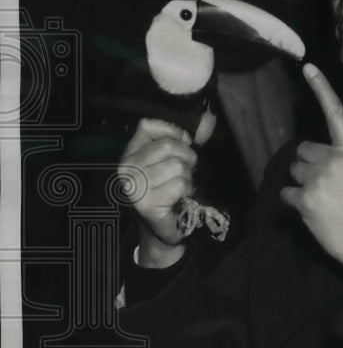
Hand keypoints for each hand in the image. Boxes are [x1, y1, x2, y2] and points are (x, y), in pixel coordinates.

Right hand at [118, 118, 196, 267]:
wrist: (162, 228)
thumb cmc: (168, 190)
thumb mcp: (170, 161)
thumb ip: (184, 140)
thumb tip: (209, 119)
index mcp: (129, 153)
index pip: (147, 125)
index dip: (172, 131)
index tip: (183, 143)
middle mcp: (127, 168)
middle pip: (167, 145)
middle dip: (186, 157)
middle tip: (186, 170)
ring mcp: (135, 187)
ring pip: (176, 166)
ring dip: (187, 177)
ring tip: (181, 186)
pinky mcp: (147, 204)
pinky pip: (180, 185)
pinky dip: (187, 191)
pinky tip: (180, 198)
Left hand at [281, 63, 342, 274]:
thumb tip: (326, 166)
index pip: (335, 114)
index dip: (321, 88)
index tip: (307, 68)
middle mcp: (333, 161)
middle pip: (303, 151)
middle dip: (307, 165)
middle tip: (322, 185)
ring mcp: (316, 180)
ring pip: (293, 172)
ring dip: (301, 184)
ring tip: (321, 202)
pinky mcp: (304, 201)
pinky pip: (286, 194)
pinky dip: (294, 204)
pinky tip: (312, 213)